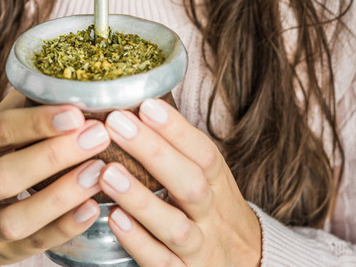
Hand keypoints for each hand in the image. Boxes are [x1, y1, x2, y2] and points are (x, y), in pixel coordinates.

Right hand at [0, 90, 111, 266]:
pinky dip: (64, 227)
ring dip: (60, 196)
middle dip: (52, 156)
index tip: (76, 112)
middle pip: (0, 176)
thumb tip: (70, 76)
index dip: (35, 123)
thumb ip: (21, 105)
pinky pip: (32, 244)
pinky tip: (93, 207)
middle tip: (98, 135)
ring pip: (13, 219)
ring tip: (99, 172)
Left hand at [99, 98, 261, 266]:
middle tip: (118, 124)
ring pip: (175, 227)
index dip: (177, 130)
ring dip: (141, 200)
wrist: (247, 265)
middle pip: (190, 184)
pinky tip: (114, 219)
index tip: (146, 104)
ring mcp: (200, 248)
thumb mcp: (210, 180)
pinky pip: (161, 262)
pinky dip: (137, 242)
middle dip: (154, 152)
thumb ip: (181, 151)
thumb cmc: (214, 212)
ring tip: (108, 173)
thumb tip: (141, 104)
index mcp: (219, 185)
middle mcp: (213, 215)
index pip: (204, 153)